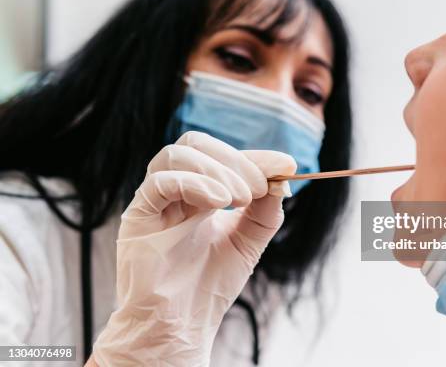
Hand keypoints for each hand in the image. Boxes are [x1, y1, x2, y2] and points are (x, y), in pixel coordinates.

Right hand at [92, 132, 295, 366]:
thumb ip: (265, 211)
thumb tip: (283, 179)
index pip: (223, 155)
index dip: (255, 156)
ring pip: (175, 154)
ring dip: (216, 170)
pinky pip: (160, 182)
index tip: (286, 164)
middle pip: (196, 144)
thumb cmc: (210, 285)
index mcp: (199, 192)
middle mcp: (176, 190)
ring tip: (238, 199)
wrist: (181, 323)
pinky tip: (218, 203)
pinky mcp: (138, 215)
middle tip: (258, 188)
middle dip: (235, 160)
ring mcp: (155, 201)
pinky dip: (194, 183)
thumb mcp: (248, 242)